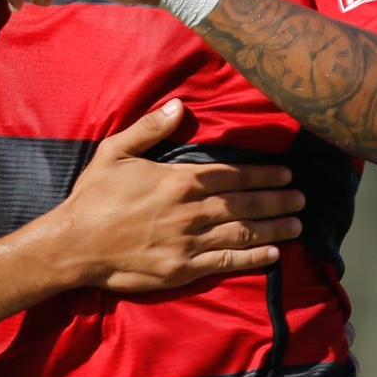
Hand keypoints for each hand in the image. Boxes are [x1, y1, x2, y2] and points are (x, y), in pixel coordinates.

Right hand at [54, 100, 303, 293]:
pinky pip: (227, 263)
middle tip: (301, 198)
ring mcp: (190, 242)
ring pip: (243, 232)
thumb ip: (150, 128)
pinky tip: (274, 255)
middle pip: (245, 204)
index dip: (263, 175)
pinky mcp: (184, 269)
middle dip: (278, 200)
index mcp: (179, 181)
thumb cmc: (94, 196)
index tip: (286, 174)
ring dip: (274, 228)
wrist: (74, 244)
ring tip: (297, 224)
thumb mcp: (115, 152)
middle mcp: (191, 211)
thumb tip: (180, 107)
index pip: (233, 175)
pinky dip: (254, 258)